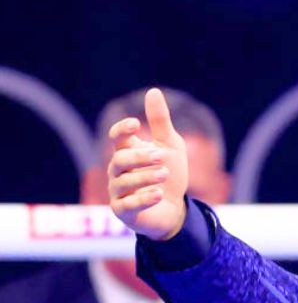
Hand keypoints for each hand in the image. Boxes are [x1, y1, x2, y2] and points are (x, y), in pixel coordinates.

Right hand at [107, 88, 188, 240]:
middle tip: (162, 156)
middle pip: (120, 159)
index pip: (116, 138)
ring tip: (165, 174)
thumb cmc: (169, 175)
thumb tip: (153, 91)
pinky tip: (159, 194)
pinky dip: (144, 199)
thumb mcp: (170, 146)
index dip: (122, 130)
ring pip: (124, 182)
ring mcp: (119, 192)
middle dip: (140, 157)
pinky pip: (129, 205)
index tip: (136, 124)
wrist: (175, 210)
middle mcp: (118, 171)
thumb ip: (160, 122)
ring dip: (145, 177)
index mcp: (127, 152)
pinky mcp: (124, 212)